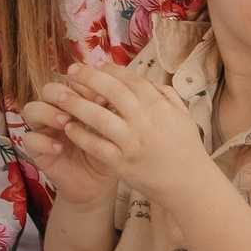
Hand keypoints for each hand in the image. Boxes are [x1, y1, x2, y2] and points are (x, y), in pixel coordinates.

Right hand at [22, 96, 117, 207]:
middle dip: (60, 93)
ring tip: (65, 122)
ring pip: (31, 109)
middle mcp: (55, 111)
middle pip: (47, 90)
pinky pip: (29, 140)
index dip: (84, 86)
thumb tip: (111, 92)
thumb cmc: (105, 151)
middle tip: (76, 103)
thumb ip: (107, 111)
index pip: (70, 82)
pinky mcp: (36, 150)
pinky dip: (43, 141)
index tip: (103, 98)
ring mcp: (43, 130)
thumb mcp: (109, 130)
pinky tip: (59, 148)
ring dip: (47, 112)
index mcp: (73, 102)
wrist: (97, 182)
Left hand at [31, 65, 210, 206]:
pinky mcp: (122, 164)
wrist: (190, 185)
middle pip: (111, 91)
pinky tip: (68, 127)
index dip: (109, 69)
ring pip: (98, 117)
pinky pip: (95, 146)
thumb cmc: (186, 148)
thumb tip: (145, 79)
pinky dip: (80, 135)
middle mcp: (145, 121)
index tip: (93, 65)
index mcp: (159, 106)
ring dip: (77, 105)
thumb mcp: (183, 115)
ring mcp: (132, 143)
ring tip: (61, 97)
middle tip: (70, 71)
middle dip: (88, 77)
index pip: (129, 79)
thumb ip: (165, 94)